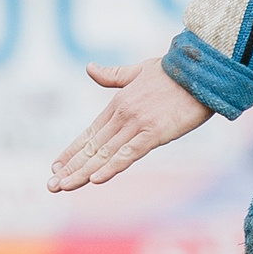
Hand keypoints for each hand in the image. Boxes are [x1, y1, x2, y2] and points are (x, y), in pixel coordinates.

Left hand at [49, 61, 213, 190]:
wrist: (201, 69)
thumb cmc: (174, 70)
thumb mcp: (139, 70)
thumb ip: (113, 74)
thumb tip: (89, 67)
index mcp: (118, 104)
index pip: (90, 133)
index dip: (72, 151)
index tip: (56, 166)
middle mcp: (123, 115)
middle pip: (93, 147)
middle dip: (71, 168)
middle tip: (51, 185)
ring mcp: (137, 124)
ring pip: (105, 153)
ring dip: (83, 172)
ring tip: (63, 186)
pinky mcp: (154, 132)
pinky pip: (129, 153)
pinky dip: (112, 166)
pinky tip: (97, 179)